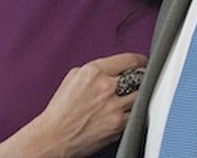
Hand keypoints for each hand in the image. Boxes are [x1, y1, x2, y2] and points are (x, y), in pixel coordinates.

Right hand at [0, 52, 146, 157]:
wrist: (54, 136)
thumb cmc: (60, 110)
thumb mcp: (73, 77)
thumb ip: (95, 69)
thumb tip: (112, 68)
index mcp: (93, 72)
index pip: (129, 60)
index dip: (140, 60)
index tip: (142, 63)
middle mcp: (105, 87)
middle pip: (140, 76)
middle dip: (143, 77)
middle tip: (143, 79)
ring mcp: (113, 106)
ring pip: (141, 95)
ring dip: (140, 95)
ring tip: (136, 95)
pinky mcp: (118, 125)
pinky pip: (137, 114)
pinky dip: (136, 112)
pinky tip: (131, 111)